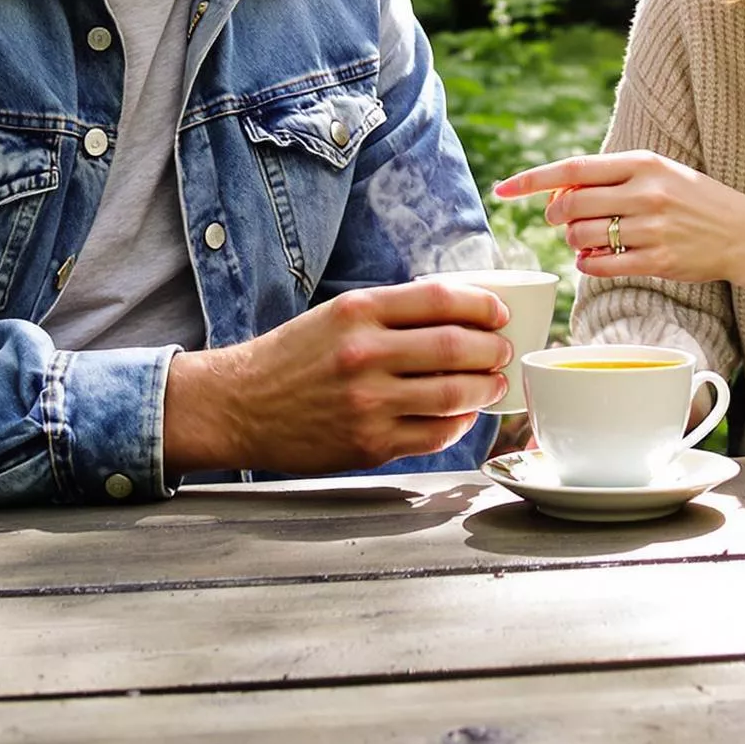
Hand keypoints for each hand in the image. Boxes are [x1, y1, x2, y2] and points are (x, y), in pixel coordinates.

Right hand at [164, 280, 512, 476]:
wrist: (240, 405)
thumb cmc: (293, 356)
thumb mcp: (337, 315)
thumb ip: (391, 313)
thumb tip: (458, 315)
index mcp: (359, 311)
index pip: (440, 299)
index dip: (482, 304)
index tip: (499, 312)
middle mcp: (365, 353)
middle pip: (456, 346)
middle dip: (492, 348)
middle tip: (504, 350)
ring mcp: (368, 403)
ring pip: (452, 393)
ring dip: (485, 388)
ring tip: (493, 384)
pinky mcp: (369, 444)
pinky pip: (433, 434)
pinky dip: (458, 423)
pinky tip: (463, 415)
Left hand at [495, 149, 744, 340]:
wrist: (743, 232)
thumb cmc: (690, 198)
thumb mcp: (655, 171)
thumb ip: (609, 177)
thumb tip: (556, 191)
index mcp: (640, 162)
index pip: (573, 168)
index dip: (532, 179)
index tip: (503, 189)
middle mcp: (644, 192)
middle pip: (570, 205)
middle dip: (553, 215)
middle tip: (557, 219)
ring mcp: (652, 228)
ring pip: (582, 237)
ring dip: (572, 241)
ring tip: (585, 239)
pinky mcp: (659, 260)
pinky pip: (602, 265)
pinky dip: (587, 264)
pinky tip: (592, 260)